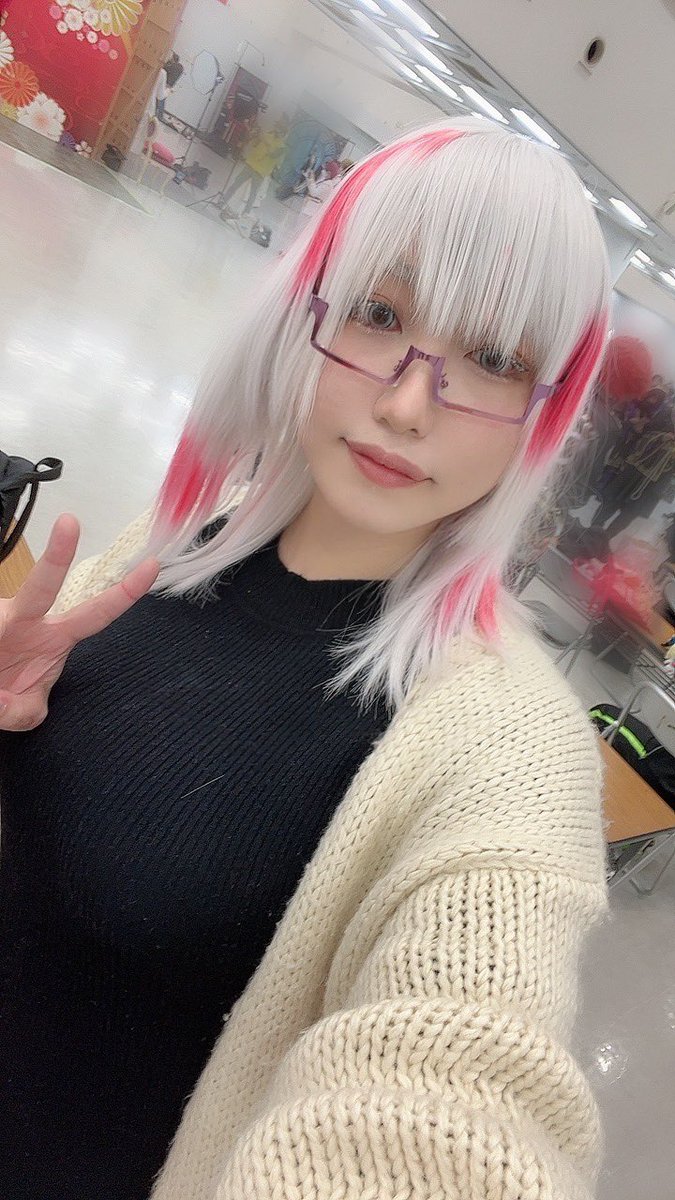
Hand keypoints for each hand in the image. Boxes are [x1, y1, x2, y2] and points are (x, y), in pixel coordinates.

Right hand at [0, 515, 158, 731]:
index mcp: (54, 637)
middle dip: (58, 555)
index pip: (96, 614)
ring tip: (0, 690)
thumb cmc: (6, 695)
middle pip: (43, 585)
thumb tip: (3, 705)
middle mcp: (27, 621)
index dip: (124, 593)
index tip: (152, 567)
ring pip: (0, 615)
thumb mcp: (24, 713)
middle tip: (70, 522)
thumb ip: (23, 712)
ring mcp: (1, 617)